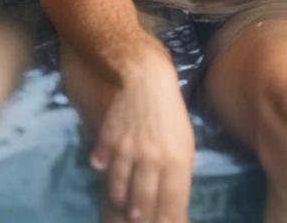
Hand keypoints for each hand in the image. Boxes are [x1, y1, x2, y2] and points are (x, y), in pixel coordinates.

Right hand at [90, 47, 193, 222]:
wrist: (146, 79)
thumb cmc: (170, 113)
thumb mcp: (184, 142)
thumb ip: (178, 171)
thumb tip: (173, 199)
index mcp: (176, 161)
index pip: (172, 202)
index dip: (167, 219)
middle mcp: (152, 158)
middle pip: (145, 200)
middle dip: (142, 217)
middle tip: (138, 222)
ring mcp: (129, 148)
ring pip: (121, 186)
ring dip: (121, 198)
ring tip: (121, 205)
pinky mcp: (109, 136)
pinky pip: (103, 160)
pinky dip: (101, 168)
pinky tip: (101, 171)